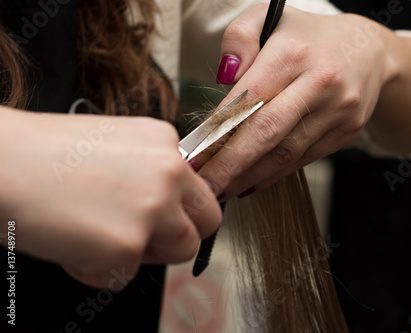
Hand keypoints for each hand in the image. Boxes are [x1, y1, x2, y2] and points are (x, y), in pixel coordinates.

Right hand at [0, 109, 221, 288]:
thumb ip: (150, 171)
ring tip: (100, 238)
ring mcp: (154, 209)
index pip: (200, 188)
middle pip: (208, 220)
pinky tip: (71, 245)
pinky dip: (99, 269)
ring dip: (145, 253)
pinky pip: (128, 274)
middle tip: (142, 235)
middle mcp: (170, 172)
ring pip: (180, 250)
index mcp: (165, 141)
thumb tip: (166, 204)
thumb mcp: (114, 143)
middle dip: (180, 233)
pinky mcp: (128, 246)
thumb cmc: (42, 153)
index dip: (182, 208)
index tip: (164, 217)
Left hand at [200, 5, 410, 199]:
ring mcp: (337, 111)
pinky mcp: (345, 132)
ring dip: (249, 176)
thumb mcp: (270, 17)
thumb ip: (239, 38)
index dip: (218, 131)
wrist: (369, 50)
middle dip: (230, 165)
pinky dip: (274, 175)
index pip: (248, 98)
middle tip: (204, 188)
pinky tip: (251, 182)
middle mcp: (319, 83)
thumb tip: (224, 78)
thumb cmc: (310, 35)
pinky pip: (303, 159)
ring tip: (221, 190)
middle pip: (267, 133)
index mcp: (293, 52)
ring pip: (285, 153)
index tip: (194, 154)